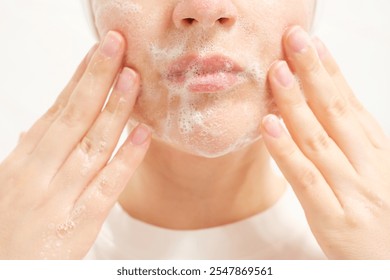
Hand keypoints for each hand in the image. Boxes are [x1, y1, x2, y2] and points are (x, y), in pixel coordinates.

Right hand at [0, 31, 150, 258]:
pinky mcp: (79, 223)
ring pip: (92, 144)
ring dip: (115, 109)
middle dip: (97, 77)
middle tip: (117, 45)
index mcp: (25, 159)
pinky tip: (143, 135)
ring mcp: (60, 197)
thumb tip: (45, 123)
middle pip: (74, 116)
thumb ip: (34, 151)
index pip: (58, 108)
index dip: (80, 78)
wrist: (3, 271)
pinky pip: (107, 186)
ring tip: (133, 78)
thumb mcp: (12, 181)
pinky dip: (126, 160)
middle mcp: (41, 172)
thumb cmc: (7, 226)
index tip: (98, 52)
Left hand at [261, 26, 389, 258]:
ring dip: (296, 103)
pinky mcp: (333, 217)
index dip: (330, 71)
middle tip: (293, 40)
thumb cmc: (376, 214)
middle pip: (336, 111)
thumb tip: (319, 104)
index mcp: (373, 151)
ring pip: (319, 139)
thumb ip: (347, 140)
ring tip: (277, 73)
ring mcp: (351, 190)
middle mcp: (365, 164)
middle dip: (312, 73)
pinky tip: (269, 127)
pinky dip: (287, 151)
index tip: (312, 43)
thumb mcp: (368, 170)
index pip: (349, 102)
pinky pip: (307, 179)